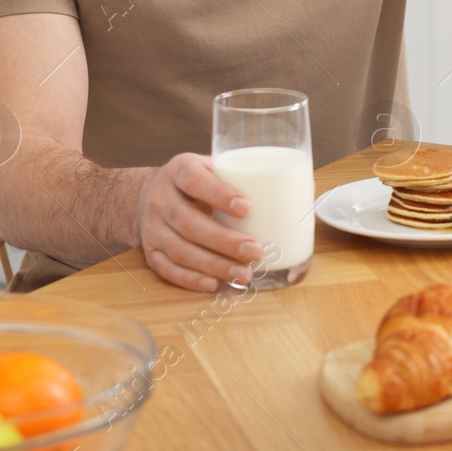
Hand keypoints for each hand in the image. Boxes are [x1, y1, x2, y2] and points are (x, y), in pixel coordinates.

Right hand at [135, 153, 262, 291]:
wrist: (147, 195)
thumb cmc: (196, 181)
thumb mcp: (212, 166)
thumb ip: (246, 175)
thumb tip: (304, 188)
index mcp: (180, 170)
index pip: (195, 181)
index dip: (219, 194)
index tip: (246, 208)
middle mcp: (161, 198)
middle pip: (189, 222)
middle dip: (224, 241)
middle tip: (256, 251)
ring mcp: (153, 227)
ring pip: (180, 250)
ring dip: (214, 265)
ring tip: (244, 274)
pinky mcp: (150, 251)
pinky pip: (167, 269)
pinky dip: (190, 279)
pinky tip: (214, 284)